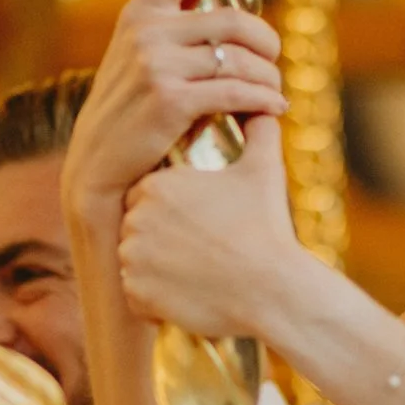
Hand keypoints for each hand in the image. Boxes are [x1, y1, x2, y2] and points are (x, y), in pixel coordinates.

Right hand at [64, 0, 286, 212]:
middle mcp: (147, 31)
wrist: (94, 167)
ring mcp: (156, 65)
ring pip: (240, 59)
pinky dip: (265, 100)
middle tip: (273, 60)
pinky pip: (236, 93)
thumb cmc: (125, 114)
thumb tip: (232, 13)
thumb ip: (172, 31)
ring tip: (275, 91)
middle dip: (266, 41)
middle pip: (234, 20)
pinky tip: (275, 108)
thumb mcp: (136, 57)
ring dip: (269, 77)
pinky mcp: (170, 101)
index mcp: (140, 12)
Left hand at [117, 115, 311, 340]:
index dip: (173, 210)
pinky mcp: (135, 294)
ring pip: (135, 261)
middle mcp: (136, 218)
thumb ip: (260, 129)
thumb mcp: (265, 170)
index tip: (198, 223)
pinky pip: (135, 295)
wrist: (273, 289)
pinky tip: (188, 294)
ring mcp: (132, 258)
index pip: (148, 195)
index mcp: (158, 185)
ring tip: (196, 273)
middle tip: (200, 251)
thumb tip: (264, 105)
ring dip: (156, 268)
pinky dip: (155, 299)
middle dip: (161, 239)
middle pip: (138, 228)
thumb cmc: (267, 228)